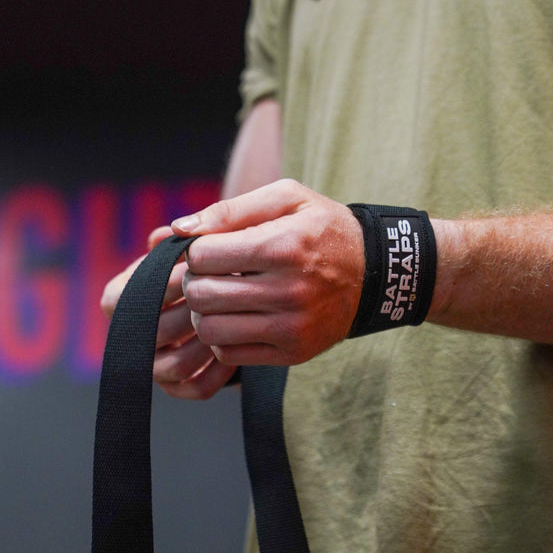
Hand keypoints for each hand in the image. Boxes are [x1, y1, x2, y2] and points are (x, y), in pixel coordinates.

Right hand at [100, 226, 237, 399]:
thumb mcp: (196, 240)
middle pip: (156, 332)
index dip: (163, 284)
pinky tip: (240, 341)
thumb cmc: (208, 255)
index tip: (195, 268)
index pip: (126, 299)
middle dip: (193, 311)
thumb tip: (162, 238)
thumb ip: (178, 238)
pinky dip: (220, 370)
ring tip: (235, 317)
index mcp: (120, 298)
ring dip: (208, 341)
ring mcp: (154, 365)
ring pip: (176, 365)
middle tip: (225, 293)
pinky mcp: (179, 386)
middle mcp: (130, 337)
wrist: (233, 283)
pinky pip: (197, 387)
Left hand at [173, 179, 363, 366]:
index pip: (202, 256)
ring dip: (203, 313)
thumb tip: (179, 229)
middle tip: (208, 275)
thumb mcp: (287, 198)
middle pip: (201, 295)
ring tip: (219, 297)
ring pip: (209, 329)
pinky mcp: (291, 352)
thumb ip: (230, 209)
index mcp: (282, 246)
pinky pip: (229, 354)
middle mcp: (288, 290)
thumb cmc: (322, 229)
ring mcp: (290, 326)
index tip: (210, 249)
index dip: (196, 250)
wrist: (373, 273)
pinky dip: (220, 338)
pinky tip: (235, 319)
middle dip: (194, 282)